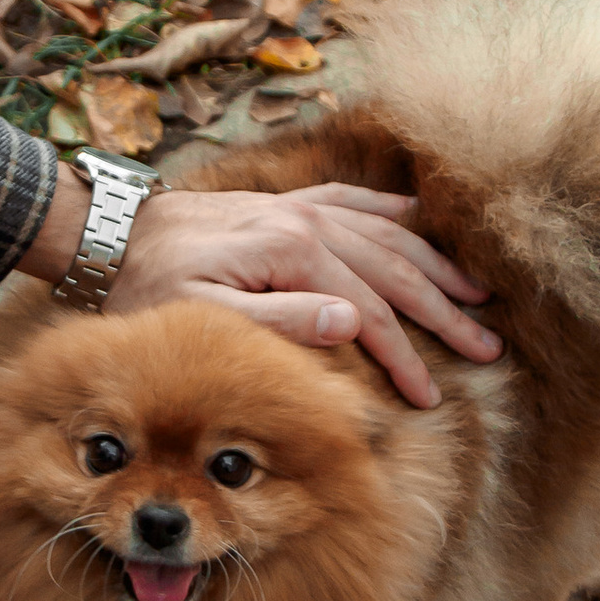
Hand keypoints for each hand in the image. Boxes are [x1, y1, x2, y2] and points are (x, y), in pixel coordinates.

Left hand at [24, 172, 502, 407]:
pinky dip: (396, 214)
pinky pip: (358, 203)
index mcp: (293, 252)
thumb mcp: (207, 313)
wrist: (111, 233)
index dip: (405, 358)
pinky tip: (422, 223)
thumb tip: (356, 321)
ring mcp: (301, 206)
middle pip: (395, 271)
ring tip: (477, 293)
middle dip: (444, 312)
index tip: (429, 398)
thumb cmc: (151, 286)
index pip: (370, 313)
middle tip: (487, 347)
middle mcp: (307, 221)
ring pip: (388, 234)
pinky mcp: (289, 202)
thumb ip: (284, 317)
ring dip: (435, 265)